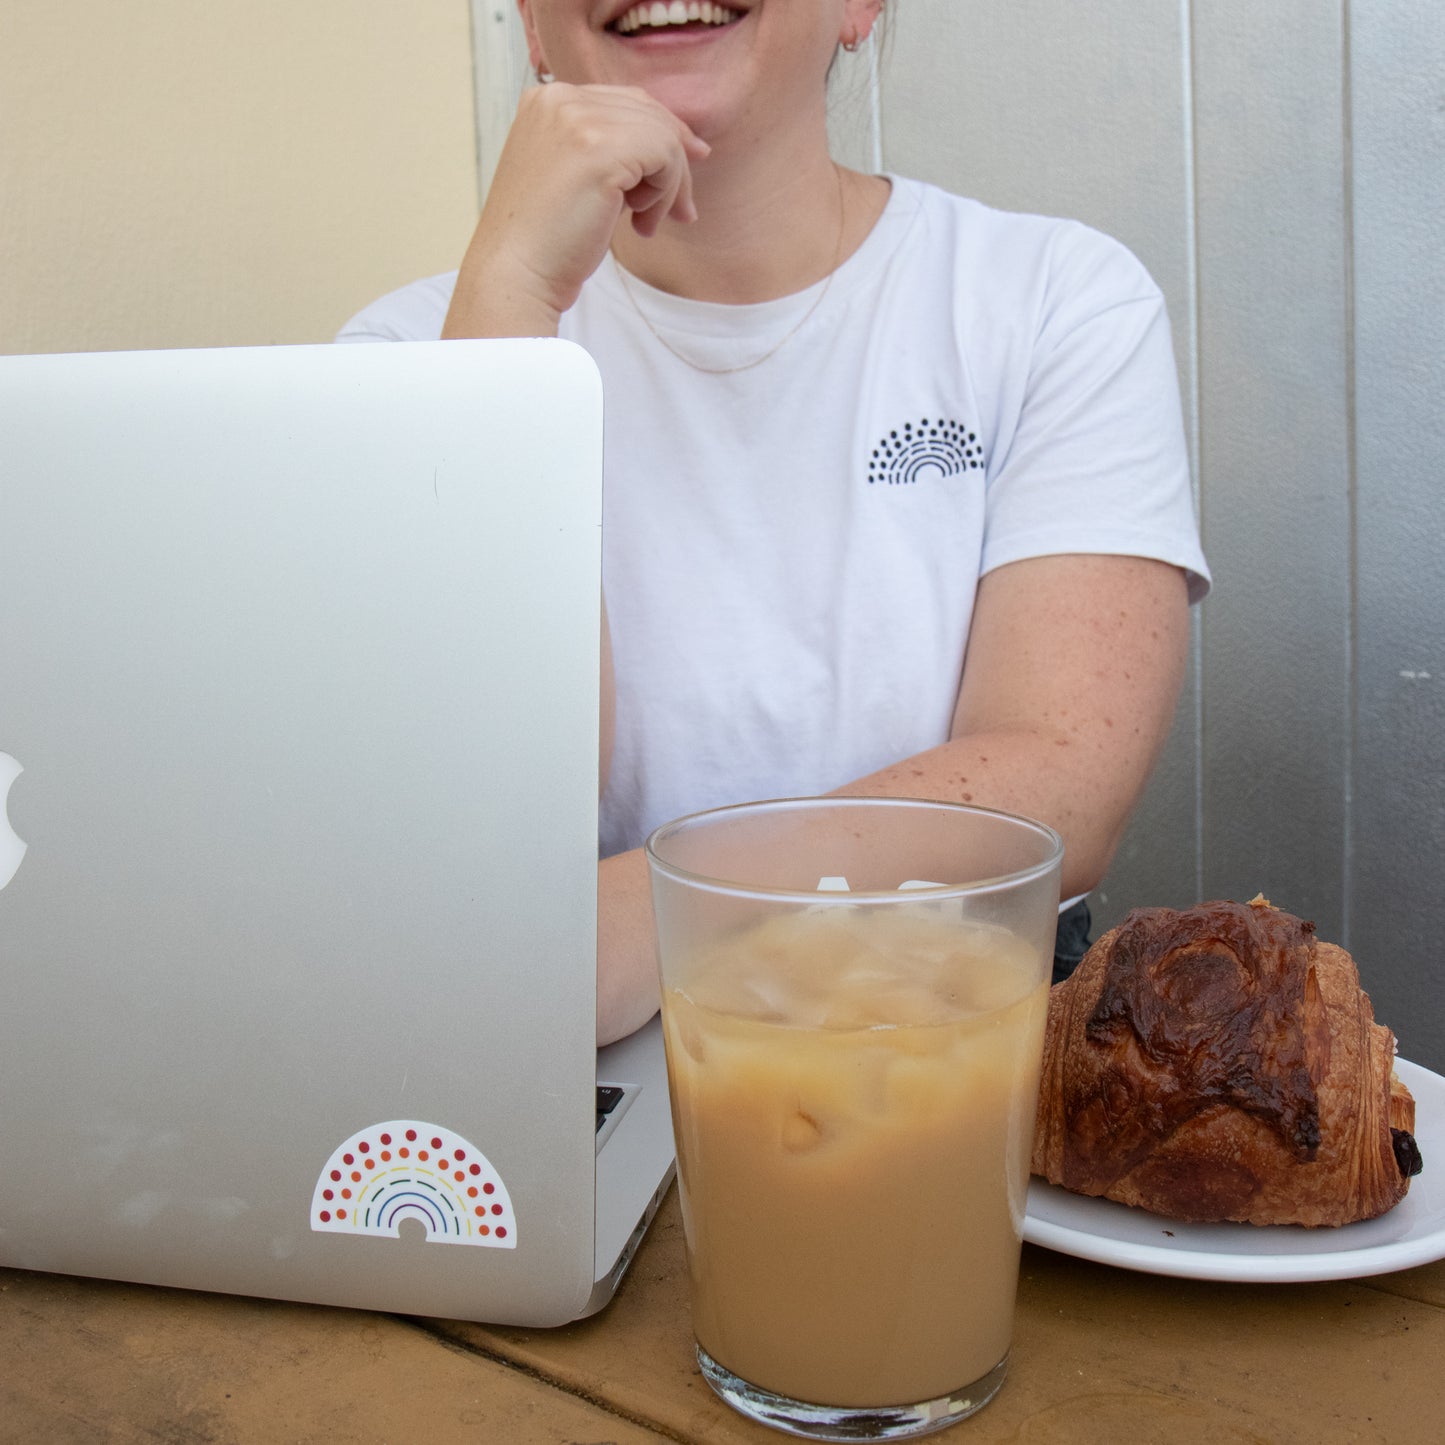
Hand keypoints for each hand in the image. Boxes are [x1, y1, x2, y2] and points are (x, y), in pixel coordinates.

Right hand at [443, 83, 709, 339]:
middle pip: (649, 114)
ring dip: (668, 188)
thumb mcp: (574, 176)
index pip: (627, 102)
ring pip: (662, 136)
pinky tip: (639, 224)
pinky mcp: (600, 148)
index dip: (663, 135)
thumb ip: (609, 150)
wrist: (516, 274)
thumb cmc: (546, 241)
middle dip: (674, 164)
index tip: (684, 171)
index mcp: (547, 100)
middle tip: (681, 213)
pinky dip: (665, 194)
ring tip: (643, 225)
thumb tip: (684, 145)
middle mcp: (560, 98)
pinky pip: (665, 155)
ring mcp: (578, 119)